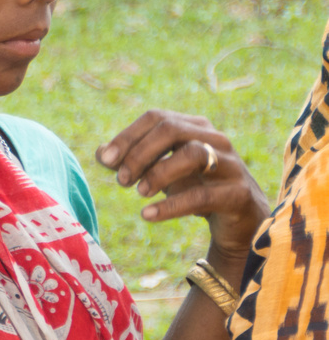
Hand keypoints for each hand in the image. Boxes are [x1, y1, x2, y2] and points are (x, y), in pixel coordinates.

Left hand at [96, 110, 268, 263]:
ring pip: (193, 154)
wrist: (238, 221)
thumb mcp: (159, 172)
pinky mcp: (238, 193)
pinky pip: (202, 196)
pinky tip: (147, 214)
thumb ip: (130, 162)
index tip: (106, 160)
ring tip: (139, 193)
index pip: (156, 118)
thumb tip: (101, 153)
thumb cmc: (194, 188)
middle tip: (122, 180)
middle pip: (171, 129)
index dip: (128, 136)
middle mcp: (214, 139)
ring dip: (158, 173)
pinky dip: (171, 205)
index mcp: (194, 127)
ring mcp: (230, 164)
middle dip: (140, 153)